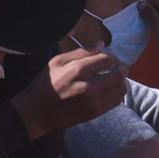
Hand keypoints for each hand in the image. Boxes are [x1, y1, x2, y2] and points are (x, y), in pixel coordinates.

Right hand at [11, 48, 126, 136]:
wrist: (37, 112)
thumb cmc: (45, 84)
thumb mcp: (57, 61)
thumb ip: (80, 52)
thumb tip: (101, 45)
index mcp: (78, 70)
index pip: (107, 59)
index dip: (112, 56)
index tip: (109, 58)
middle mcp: (89, 85)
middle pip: (119, 74)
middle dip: (121, 68)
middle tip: (118, 67)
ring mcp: (93, 101)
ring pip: (121, 88)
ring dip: (121, 81)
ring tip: (114, 78)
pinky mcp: (95, 112)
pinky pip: (116, 101)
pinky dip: (117, 94)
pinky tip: (109, 90)